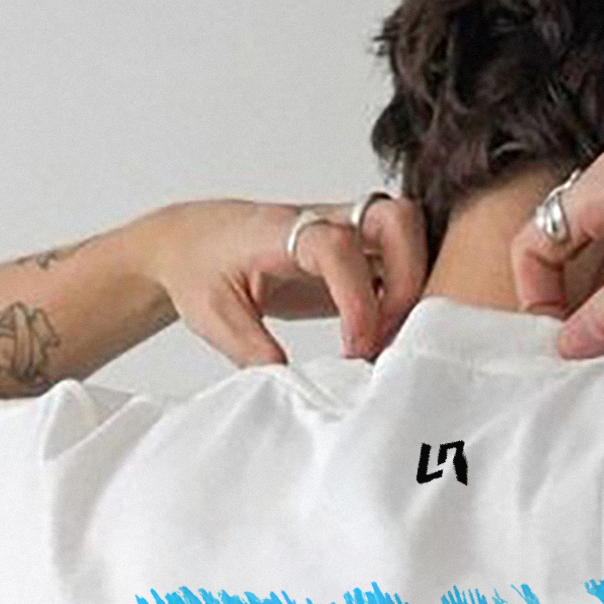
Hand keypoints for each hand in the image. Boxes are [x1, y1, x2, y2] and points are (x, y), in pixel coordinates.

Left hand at [141, 194, 429, 366]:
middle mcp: (322, 220)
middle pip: (396, 219)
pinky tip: (379, 334)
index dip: (358, 299)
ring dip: (413, 287)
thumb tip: (293, 384)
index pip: (338, 246)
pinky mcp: (355, 253)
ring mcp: (344, 232)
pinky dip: (404, 296)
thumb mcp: (213, 316)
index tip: (355, 347)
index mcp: (282, 231)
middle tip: (384, 334)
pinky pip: (400, 261)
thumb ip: (252, 348)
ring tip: (383, 338)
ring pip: (409, 235)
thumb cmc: (199, 267)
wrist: (190, 242)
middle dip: (409, 279)